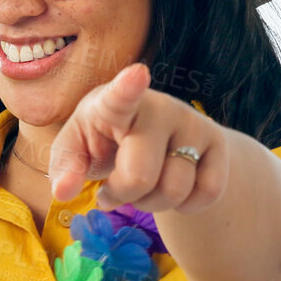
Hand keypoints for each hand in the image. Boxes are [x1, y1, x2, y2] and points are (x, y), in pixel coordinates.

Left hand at [47, 62, 227, 213]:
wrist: (156, 138)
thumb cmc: (104, 140)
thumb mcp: (76, 149)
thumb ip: (65, 168)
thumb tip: (62, 191)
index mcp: (115, 104)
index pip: (122, 95)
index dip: (128, 86)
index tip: (137, 73)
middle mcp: (160, 107)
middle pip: (141, 176)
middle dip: (124, 196)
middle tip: (115, 188)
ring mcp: (193, 122)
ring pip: (175, 191)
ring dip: (153, 204)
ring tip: (144, 187)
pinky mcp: (218, 142)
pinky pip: (207, 194)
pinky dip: (186, 206)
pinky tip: (174, 188)